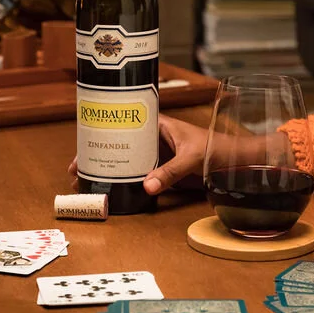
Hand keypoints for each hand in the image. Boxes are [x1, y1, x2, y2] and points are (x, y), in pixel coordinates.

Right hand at [67, 115, 208, 195]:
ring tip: (85, 182)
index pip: (123, 122)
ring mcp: (157, 155)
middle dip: (97, 154)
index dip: (101, 132)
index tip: (83, 145)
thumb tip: (146, 186)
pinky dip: (125, 182)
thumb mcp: (193, 157)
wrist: (238, 162)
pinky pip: (139, 175)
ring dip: (108, 169)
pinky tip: (111, 190)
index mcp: (157, 124)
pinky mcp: (163, 172)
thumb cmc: (218, 148)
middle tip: (76, 170)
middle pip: (119, 143)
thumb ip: (171, 172)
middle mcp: (153, 138)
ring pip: (127, 160)